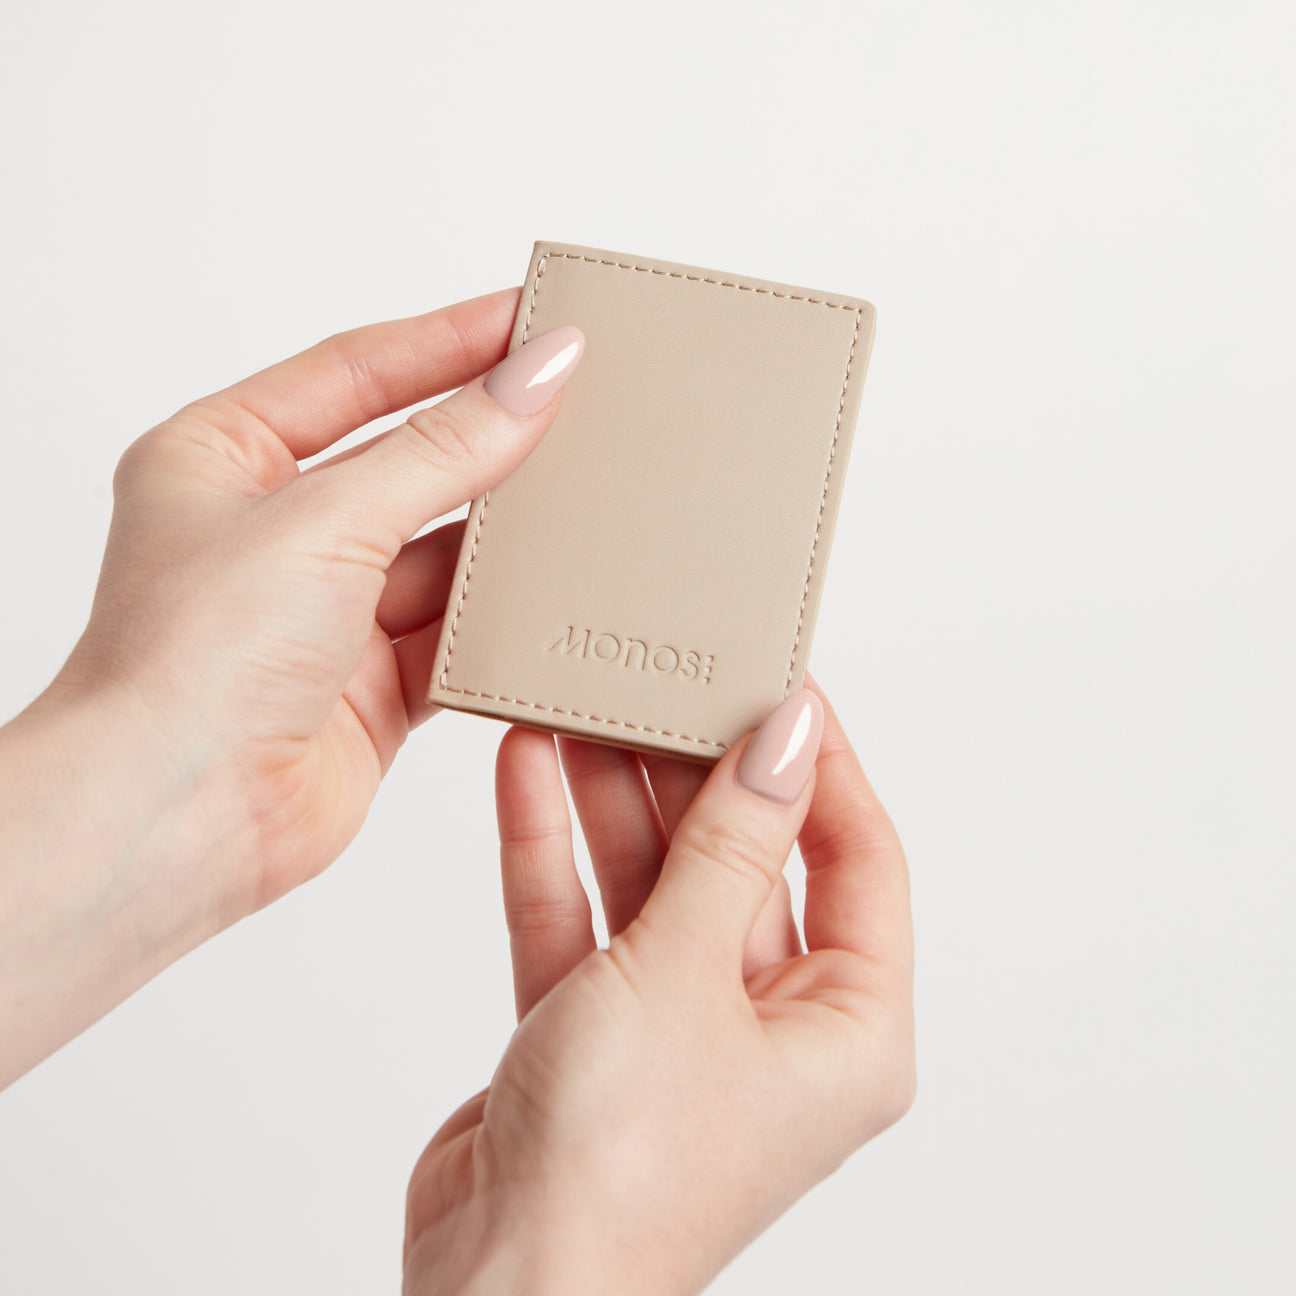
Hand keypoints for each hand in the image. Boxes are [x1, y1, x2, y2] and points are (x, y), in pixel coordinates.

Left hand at [0, 292, 583, 1084]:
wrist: (180, 820)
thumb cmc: (191, 663)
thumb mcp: (324, 520)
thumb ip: (441, 450)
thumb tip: (532, 379)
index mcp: (224, 457)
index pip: (357, 372)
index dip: (450, 340)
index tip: (534, 318)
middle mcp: (274, 531)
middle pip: (410, 460)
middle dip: (491, 435)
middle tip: (582, 395)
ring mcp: (326, 610)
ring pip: (444, 551)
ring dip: (506, 534)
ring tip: (586, 494)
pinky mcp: (374, 683)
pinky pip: (459, 633)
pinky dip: (504, 619)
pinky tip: (558, 593)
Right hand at [404, 677, 914, 1294]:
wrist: (496, 1288)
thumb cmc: (621, 1169)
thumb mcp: (687, 971)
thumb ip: (734, 845)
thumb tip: (790, 738)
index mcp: (849, 1028)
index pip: (859, 858)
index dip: (821, 765)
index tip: (780, 683)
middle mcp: (772, 1027)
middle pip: (748, 862)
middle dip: (698, 774)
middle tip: (664, 684)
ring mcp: (680, 1029)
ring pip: (658, 884)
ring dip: (617, 800)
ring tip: (585, 708)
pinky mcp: (594, 1032)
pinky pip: (584, 920)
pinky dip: (556, 852)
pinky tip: (529, 770)